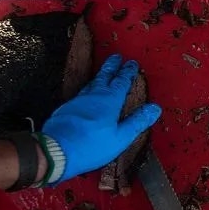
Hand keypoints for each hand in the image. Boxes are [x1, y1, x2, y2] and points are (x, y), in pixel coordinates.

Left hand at [42, 55, 161, 182]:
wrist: (54, 152)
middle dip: (112, 66)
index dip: (127, 72)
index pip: (121, 82)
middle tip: (116, 57)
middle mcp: (93, 96)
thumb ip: (137, 122)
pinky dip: (88, 90)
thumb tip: (154, 108)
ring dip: (99, 77)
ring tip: (103, 74)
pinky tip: (87, 96)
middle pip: (104, 76)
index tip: (132, 63)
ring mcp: (77, 102)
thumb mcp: (120, 138)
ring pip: (91, 84)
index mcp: (109, 101)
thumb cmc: (90, 146)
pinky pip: (80, 94)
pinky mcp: (65, 109)